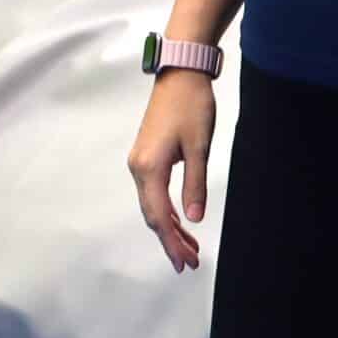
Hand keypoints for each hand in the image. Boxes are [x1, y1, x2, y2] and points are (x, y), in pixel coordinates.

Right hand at [126, 68, 217, 270]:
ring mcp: (139, 162)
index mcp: (149, 168)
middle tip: (190, 262)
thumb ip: (195, 184)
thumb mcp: (199, 147)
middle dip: (170, 240)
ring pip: (152, 206)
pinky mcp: (146, 156)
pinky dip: (166, 210)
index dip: (172, 242)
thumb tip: (195, 218)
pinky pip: (153, 193)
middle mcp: (138, 168)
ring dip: (169, 228)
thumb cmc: (191, 106)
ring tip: (190, 247)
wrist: (180, 75)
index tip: (185, 262)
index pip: (160, 216)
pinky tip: (180, 220)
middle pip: (152, 215)